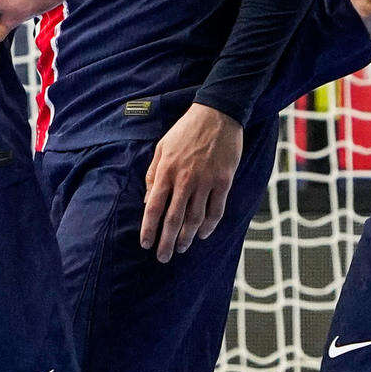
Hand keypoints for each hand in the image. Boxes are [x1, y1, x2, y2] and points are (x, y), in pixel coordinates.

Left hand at [141, 103, 243, 261]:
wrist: (218, 114)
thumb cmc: (186, 130)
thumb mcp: (162, 147)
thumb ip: (153, 174)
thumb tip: (148, 199)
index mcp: (167, 171)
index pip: (154, 207)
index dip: (149, 229)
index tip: (146, 244)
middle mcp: (185, 180)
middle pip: (174, 219)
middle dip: (167, 242)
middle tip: (163, 257)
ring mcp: (206, 181)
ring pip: (195, 218)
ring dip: (188, 237)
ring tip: (182, 248)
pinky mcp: (224, 181)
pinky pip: (216, 210)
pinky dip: (209, 225)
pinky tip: (203, 234)